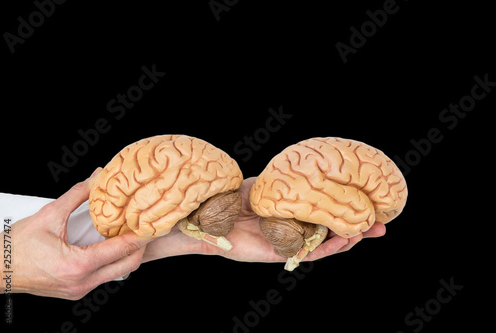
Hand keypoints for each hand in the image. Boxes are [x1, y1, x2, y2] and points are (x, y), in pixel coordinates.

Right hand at [0, 170, 152, 299]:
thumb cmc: (16, 246)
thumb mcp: (49, 215)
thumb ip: (78, 195)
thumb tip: (96, 178)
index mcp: (77, 265)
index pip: (121, 250)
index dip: (140, 235)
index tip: (153, 224)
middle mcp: (82, 282)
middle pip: (127, 265)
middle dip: (139, 247)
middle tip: (144, 228)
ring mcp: (80, 290)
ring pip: (117, 273)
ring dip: (126, 254)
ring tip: (127, 234)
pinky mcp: (76, 291)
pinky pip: (103, 276)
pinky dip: (111, 261)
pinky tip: (108, 246)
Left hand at [143, 177, 385, 263]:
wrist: (211, 219)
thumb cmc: (234, 199)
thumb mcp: (265, 185)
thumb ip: (286, 183)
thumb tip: (312, 171)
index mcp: (295, 211)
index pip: (327, 211)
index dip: (349, 208)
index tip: (370, 201)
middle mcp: (297, 227)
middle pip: (333, 229)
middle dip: (358, 226)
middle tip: (382, 223)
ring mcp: (292, 240)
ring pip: (327, 243)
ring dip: (349, 238)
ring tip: (370, 231)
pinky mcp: (282, 252)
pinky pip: (310, 252)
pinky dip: (328, 247)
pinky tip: (344, 240)